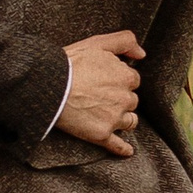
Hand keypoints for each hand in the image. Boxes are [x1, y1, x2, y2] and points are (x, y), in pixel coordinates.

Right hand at [56, 30, 144, 156]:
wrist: (49, 87)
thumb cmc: (69, 63)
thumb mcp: (97, 43)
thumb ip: (124, 41)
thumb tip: (142, 54)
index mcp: (125, 77)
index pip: (132, 80)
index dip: (120, 80)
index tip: (107, 81)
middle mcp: (124, 98)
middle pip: (131, 101)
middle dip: (121, 99)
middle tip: (102, 97)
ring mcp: (114, 118)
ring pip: (129, 121)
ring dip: (124, 120)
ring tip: (111, 118)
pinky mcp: (102, 134)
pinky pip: (117, 145)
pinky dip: (123, 149)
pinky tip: (127, 151)